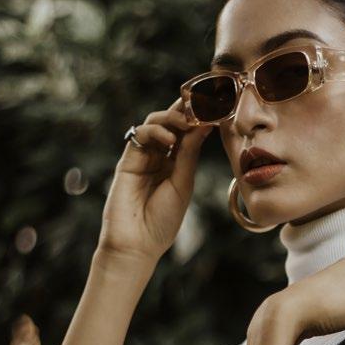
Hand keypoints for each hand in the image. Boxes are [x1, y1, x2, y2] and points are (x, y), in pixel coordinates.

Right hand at [97, 96, 213, 265]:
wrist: (137, 243)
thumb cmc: (162, 221)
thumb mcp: (183, 184)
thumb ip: (190, 154)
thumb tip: (205, 125)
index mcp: (177, 165)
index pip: (188, 134)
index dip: (199, 118)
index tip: (216, 106)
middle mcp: (160, 157)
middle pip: (171, 123)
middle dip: (186, 109)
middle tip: (201, 102)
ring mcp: (143, 157)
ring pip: (155, 123)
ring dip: (172, 117)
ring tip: (186, 122)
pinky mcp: (128, 159)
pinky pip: (140, 134)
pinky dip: (156, 130)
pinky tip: (170, 140)